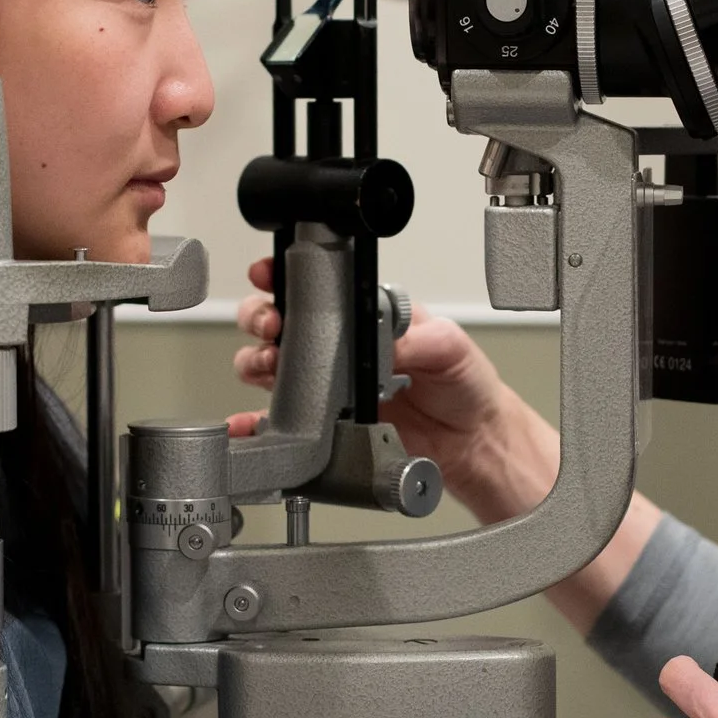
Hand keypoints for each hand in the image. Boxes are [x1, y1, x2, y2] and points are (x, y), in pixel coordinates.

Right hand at [228, 255, 549, 520]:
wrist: (469, 442)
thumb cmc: (463, 385)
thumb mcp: (450, 346)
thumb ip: (418, 338)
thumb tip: (387, 338)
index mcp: (365, 317)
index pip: (317, 291)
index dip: (284, 278)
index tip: (269, 275)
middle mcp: (338, 348)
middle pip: (278, 322)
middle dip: (261, 317)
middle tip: (272, 325)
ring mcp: (327, 385)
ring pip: (268, 364)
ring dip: (256, 361)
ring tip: (267, 366)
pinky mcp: (323, 423)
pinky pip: (277, 419)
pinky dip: (254, 420)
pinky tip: (247, 420)